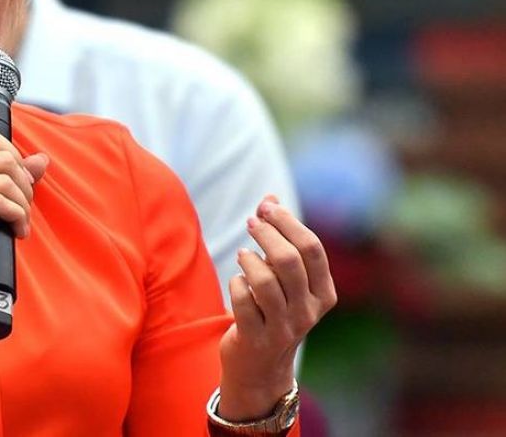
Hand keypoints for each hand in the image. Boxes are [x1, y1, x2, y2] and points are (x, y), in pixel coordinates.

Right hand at [0, 124, 48, 353]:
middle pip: (1, 157)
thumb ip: (6, 178)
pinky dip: (18, 217)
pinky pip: (0, 203)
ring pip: (4, 179)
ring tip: (20, 223)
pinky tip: (17, 231)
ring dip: (23, 204)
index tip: (19, 182)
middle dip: (24, 183)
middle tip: (23, 208)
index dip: (12, 154)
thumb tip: (42, 159)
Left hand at [217, 195, 336, 420]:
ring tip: (243, 254)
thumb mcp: (284, 277)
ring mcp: (284, 328)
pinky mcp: (257, 338)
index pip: (312, 249)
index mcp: (324, 293)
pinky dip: (236, 284)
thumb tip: (270, 197)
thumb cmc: (272, 309)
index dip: (288, 222)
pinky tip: (237, 283)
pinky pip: (242, 301)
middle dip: (267, 234)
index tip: (267, 206)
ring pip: (266, 281)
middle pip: (290, 261)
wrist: (260, 366)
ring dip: (250, 260)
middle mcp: (309, 312)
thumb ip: (280, 238)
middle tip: (251, 221)